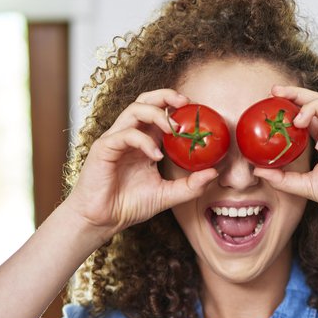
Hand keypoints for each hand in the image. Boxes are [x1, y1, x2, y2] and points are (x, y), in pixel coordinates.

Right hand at [63, 89, 216, 241]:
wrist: (102, 220)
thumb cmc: (129, 205)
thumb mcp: (167, 195)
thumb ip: (190, 185)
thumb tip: (214, 173)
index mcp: (144, 141)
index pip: (159, 112)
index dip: (177, 106)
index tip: (198, 111)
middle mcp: (129, 135)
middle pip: (145, 101)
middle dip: (167, 96)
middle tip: (187, 103)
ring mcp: (116, 139)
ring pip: (135, 110)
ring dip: (157, 114)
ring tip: (174, 130)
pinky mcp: (104, 148)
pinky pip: (125, 134)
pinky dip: (144, 141)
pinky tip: (156, 156)